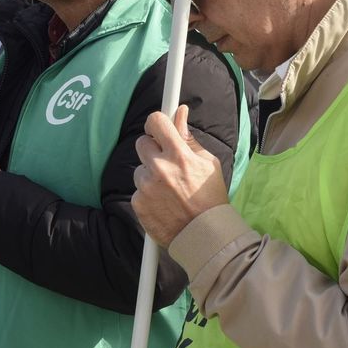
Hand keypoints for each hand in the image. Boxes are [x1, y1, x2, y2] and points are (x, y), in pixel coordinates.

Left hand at [132, 105, 227, 247]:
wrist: (204, 235)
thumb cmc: (210, 198)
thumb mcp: (208, 163)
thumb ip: (189, 138)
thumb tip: (180, 113)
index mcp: (178, 155)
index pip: (155, 122)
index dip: (156, 123)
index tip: (158, 128)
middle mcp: (159, 168)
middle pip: (142, 143)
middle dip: (153, 149)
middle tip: (166, 162)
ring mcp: (146, 187)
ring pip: (139, 169)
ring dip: (150, 174)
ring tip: (168, 189)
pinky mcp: (138, 203)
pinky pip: (138, 190)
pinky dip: (147, 194)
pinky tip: (163, 203)